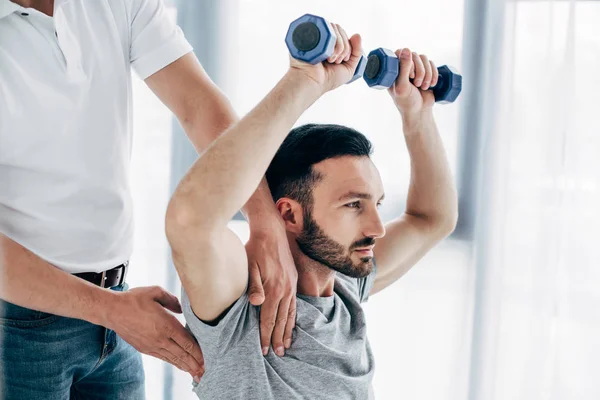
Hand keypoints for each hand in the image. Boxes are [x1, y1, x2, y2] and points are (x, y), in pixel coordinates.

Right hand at [104, 286, 204, 381]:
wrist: (112, 311)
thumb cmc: (134, 299)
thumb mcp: (156, 292)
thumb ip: (172, 300)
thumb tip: (182, 308)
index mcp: (166, 324)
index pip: (186, 342)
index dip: (198, 352)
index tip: (207, 358)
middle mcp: (160, 338)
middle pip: (182, 354)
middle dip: (195, 364)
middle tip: (205, 372)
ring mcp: (152, 345)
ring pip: (173, 358)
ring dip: (186, 366)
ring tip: (196, 374)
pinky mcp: (145, 348)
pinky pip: (163, 357)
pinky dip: (173, 363)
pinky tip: (180, 365)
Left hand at [245, 217, 297, 356]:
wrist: (271, 231)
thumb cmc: (254, 248)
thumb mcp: (249, 266)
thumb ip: (253, 286)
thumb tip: (257, 303)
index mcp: (274, 289)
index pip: (268, 319)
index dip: (265, 335)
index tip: (263, 350)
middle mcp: (285, 290)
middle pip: (281, 320)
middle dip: (278, 338)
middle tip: (276, 354)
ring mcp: (291, 285)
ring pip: (290, 314)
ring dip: (287, 330)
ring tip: (286, 344)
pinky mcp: (293, 280)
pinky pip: (295, 304)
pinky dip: (293, 317)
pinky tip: (291, 323)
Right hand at [288, 23, 362, 93]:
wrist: (313, 83)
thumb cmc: (328, 79)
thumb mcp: (349, 68)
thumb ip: (357, 52)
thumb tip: (357, 35)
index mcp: (331, 45)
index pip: (343, 34)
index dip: (348, 46)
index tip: (344, 59)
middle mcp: (323, 39)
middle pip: (340, 30)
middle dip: (344, 47)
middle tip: (337, 61)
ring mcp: (316, 36)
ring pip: (334, 28)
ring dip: (339, 46)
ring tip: (331, 60)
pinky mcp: (310, 34)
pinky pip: (326, 29)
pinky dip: (331, 42)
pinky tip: (327, 55)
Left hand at [388, 48, 438, 116]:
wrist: (420, 112)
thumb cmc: (407, 102)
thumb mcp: (402, 86)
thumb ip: (403, 68)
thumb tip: (406, 49)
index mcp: (393, 70)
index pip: (400, 53)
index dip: (407, 62)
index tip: (410, 76)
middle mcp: (403, 67)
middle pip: (414, 55)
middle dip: (420, 71)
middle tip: (417, 85)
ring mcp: (415, 68)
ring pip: (424, 58)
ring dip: (427, 73)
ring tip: (424, 87)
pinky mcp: (426, 71)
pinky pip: (432, 64)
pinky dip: (434, 74)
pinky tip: (432, 84)